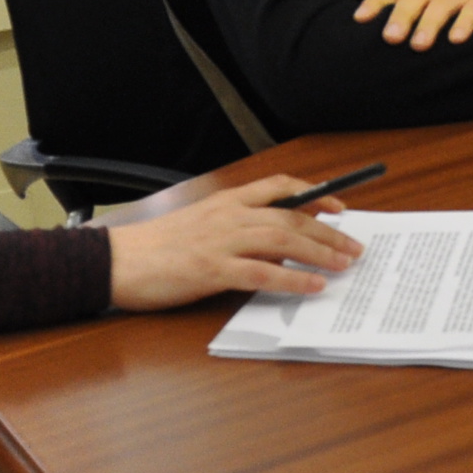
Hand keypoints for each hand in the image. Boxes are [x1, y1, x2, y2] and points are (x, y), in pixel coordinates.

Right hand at [105, 174, 364, 311]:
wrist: (118, 261)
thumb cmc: (157, 246)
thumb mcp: (201, 224)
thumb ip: (236, 226)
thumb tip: (275, 243)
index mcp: (227, 201)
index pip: (279, 187)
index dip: (314, 194)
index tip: (339, 206)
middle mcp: (229, 215)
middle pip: (291, 217)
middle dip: (328, 231)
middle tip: (354, 246)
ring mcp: (222, 241)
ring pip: (284, 240)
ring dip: (319, 252)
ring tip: (344, 264)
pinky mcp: (212, 269)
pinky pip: (263, 272)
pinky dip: (292, 279)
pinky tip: (313, 286)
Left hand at [355, 0, 472, 49]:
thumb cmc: (463, 25)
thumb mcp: (437, 29)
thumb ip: (414, 40)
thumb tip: (381, 74)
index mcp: (422, 2)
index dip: (375, 4)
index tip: (358, 20)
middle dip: (400, 17)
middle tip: (390, 39)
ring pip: (440, 4)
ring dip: (428, 24)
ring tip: (418, 46)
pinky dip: (464, 23)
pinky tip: (457, 40)